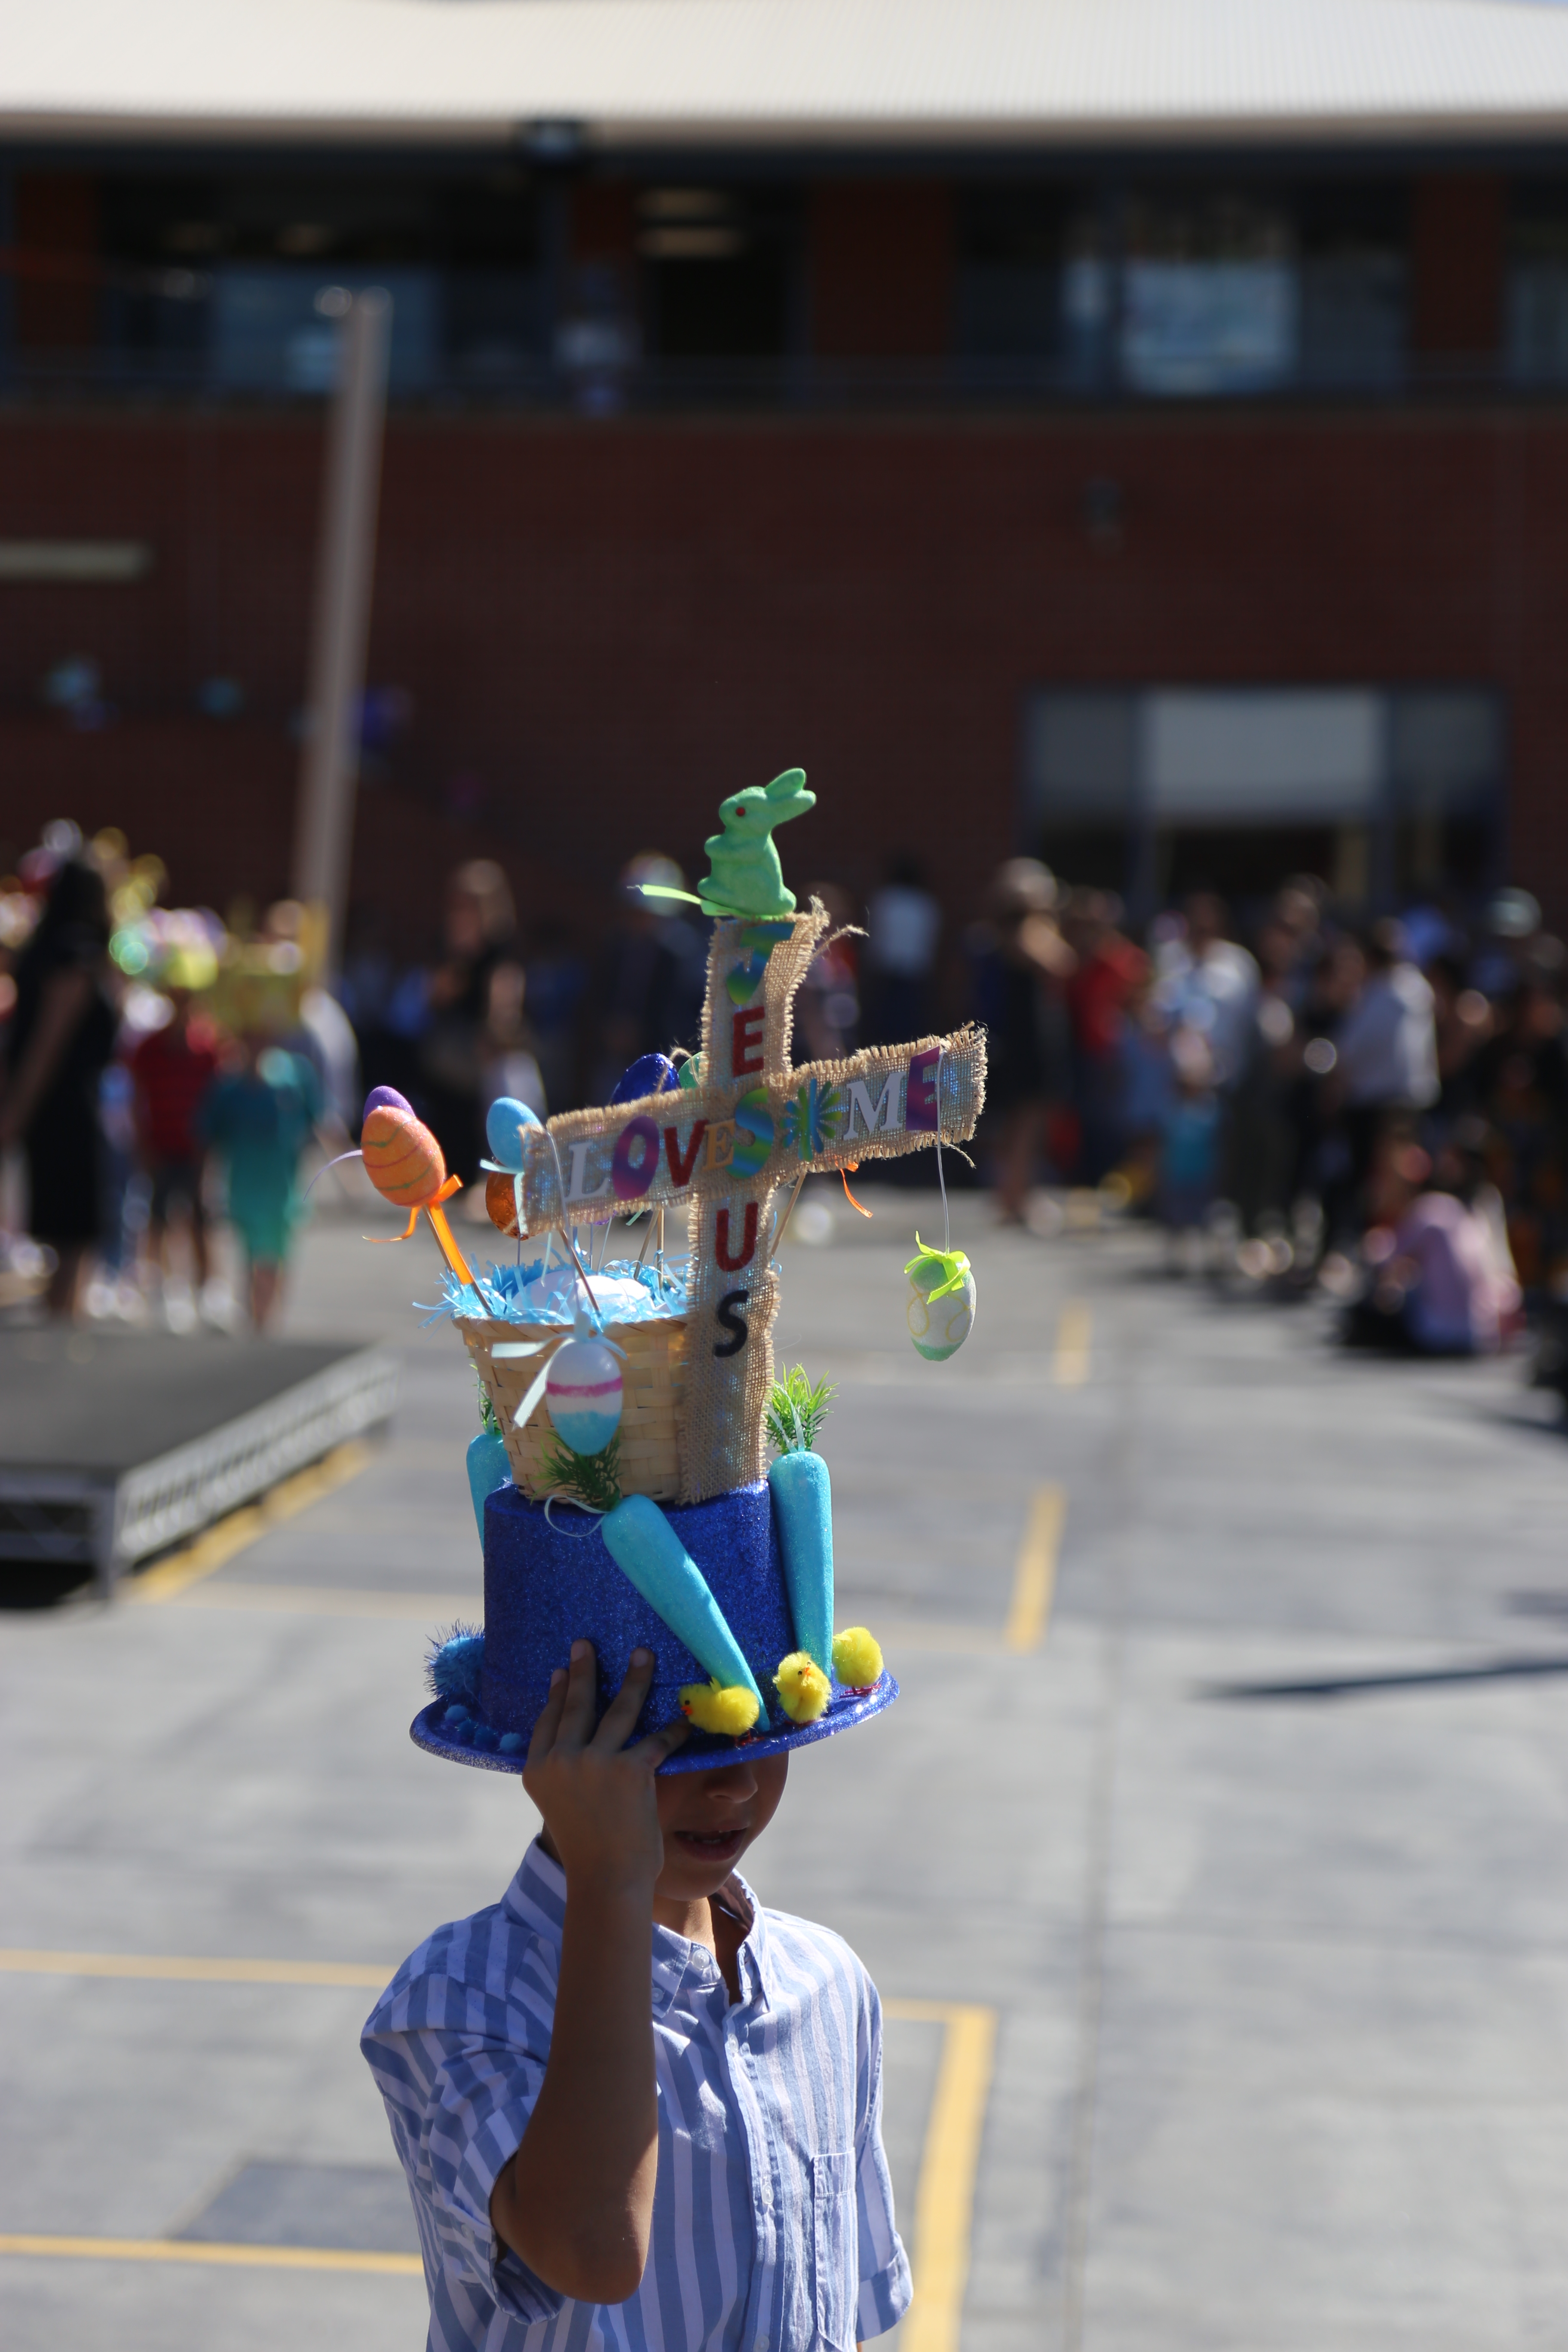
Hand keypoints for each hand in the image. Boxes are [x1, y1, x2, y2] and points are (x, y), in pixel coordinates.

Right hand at [524, 1644, 686, 1898]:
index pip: (548, 1720)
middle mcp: (562, 1761)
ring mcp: (595, 1764)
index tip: (562, 1671)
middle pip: (577, 1705)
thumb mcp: (560, 1804)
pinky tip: (685, 1717)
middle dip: (584, 1671)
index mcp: (539, 1770)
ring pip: (618, 1709)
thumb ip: (564, 1772)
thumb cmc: (587, 1846)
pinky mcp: (631, 1771)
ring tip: (644, 1655)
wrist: (606, 1879)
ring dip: (635, 1679)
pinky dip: (674, 1728)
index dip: (557, 1694)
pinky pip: (656, 1739)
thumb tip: (576, 1741)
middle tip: (586, 1643)